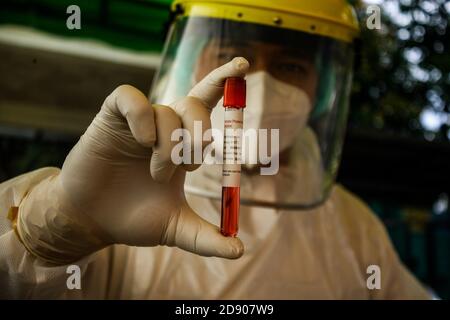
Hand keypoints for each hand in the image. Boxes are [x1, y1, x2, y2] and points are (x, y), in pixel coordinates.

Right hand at [17, 57, 248, 264]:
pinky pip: (132, 99)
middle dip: (198, 137)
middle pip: (195, 104)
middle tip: (186, 167)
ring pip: (167, 111)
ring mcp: (138, 120)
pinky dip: (142, 118)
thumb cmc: (134, 217)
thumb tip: (239, 251)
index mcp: (183, 142)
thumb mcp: (176, 228)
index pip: (207, 101)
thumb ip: (207, 237)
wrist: (94, 220)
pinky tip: (140, 141)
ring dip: (168, 146)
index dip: (224, 80)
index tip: (243, 65)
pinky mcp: (111, 117)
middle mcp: (164, 125)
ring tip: (157, 173)